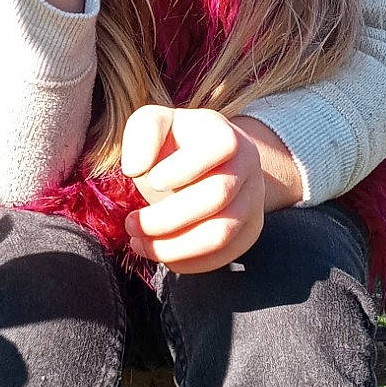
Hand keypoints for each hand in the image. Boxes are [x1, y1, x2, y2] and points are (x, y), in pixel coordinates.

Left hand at [121, 106, 266, 273]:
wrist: (206, 166)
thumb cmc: (174, 146)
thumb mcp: (155, 124)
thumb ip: (143, 134)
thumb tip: (136, 168)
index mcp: (224, 134)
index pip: (220, 147)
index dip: (184, 167)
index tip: (152, 181)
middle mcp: (247, 165)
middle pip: (217, 197)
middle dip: (167, 218)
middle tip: (132, 224)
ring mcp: (253, 200)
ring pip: (221, 234)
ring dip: (174, 246)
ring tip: (141, 243)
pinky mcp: (249, 231)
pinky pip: (223, 256)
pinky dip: (187, 261)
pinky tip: (162, 253)